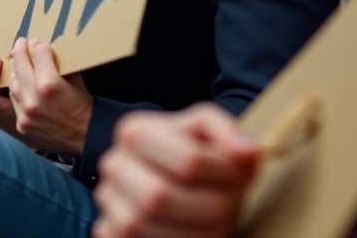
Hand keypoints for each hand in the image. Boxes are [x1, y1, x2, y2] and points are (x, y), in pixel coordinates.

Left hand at [9, 37, 92, 154]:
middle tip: (21, 42)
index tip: (39, 43)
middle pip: (21, 65)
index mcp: (50, 84)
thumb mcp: (75, 78)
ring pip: (13, 82)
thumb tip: (40, 46)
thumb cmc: (82, 104)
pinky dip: (17, 89)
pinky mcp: (21, 124)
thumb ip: (57, 61)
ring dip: (17, 70)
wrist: (85, 137)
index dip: (40, 46)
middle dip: (21, 50)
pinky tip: (21, 83)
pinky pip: (14, 100)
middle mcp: (34, 99)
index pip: (39, 54)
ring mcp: (25, 113)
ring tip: (21, 63)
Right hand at [93, 104, 259, 237]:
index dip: (225, 174)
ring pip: (149, 226)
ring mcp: (108, 200)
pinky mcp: (108, 230)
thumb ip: (228, 131)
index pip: (189, 161)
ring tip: (216, 219)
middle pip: (163, 196)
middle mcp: (114, 164)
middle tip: (231, 202)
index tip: (240, 175)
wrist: (162, 172)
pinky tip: (192, 231)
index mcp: (134, 131)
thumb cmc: (191, 151)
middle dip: (210, 206)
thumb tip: (248, 150)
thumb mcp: (206, 130)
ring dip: (195, 231)